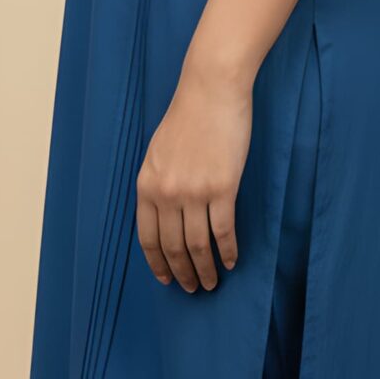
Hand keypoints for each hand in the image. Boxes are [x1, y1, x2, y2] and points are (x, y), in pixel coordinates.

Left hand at [136, 63, 252, 291]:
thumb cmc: (188, 117)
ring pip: (198, 246)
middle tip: (193, 288)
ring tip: (214, 282)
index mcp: (146, 185)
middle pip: (173, 247)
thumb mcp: (158, 152)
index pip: (147, 237)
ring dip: (206, 269)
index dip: (157, 263)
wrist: (210, 90)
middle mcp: (166, 193)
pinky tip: (232, 261)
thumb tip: (165, 214)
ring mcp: (194, 192)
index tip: (166, 280)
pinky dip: (228, 251)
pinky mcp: (222, 188)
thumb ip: (158, 183)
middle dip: (182, 273)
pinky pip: (223, 231)